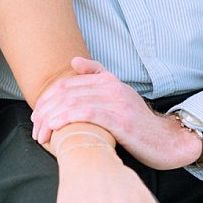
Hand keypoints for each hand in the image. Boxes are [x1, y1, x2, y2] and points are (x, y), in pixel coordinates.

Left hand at [32, 58, 201, 169]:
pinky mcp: (120, 120)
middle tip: (35, 127)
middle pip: (64, 93)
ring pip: (71, 103)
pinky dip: (65, 119)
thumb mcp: (119, 94)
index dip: (46, 99)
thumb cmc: (138, 122)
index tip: (36, 115)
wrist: (168, 141)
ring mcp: (116, 102)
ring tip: (40, 134)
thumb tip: (74, 60)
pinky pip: (85, 114)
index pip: (65, 84)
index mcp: (107, 80)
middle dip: (44, 110)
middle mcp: (110, 87)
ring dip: (49, 119)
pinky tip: (53, 127)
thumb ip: (98, 76)